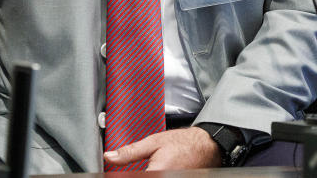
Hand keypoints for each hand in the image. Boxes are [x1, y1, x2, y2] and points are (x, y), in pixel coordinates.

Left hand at [103, 127, 220, 170]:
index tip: (119, 172)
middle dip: (137, 172)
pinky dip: (154, 175)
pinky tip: (155, 170)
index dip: (122, 175)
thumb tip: (110, 157)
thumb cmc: (183, 143)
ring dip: (145, 173)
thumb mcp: (153, 142)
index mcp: (156, 173)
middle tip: (145, 164)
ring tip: (150, 166)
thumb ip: (130, 152)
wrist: (206, 147)